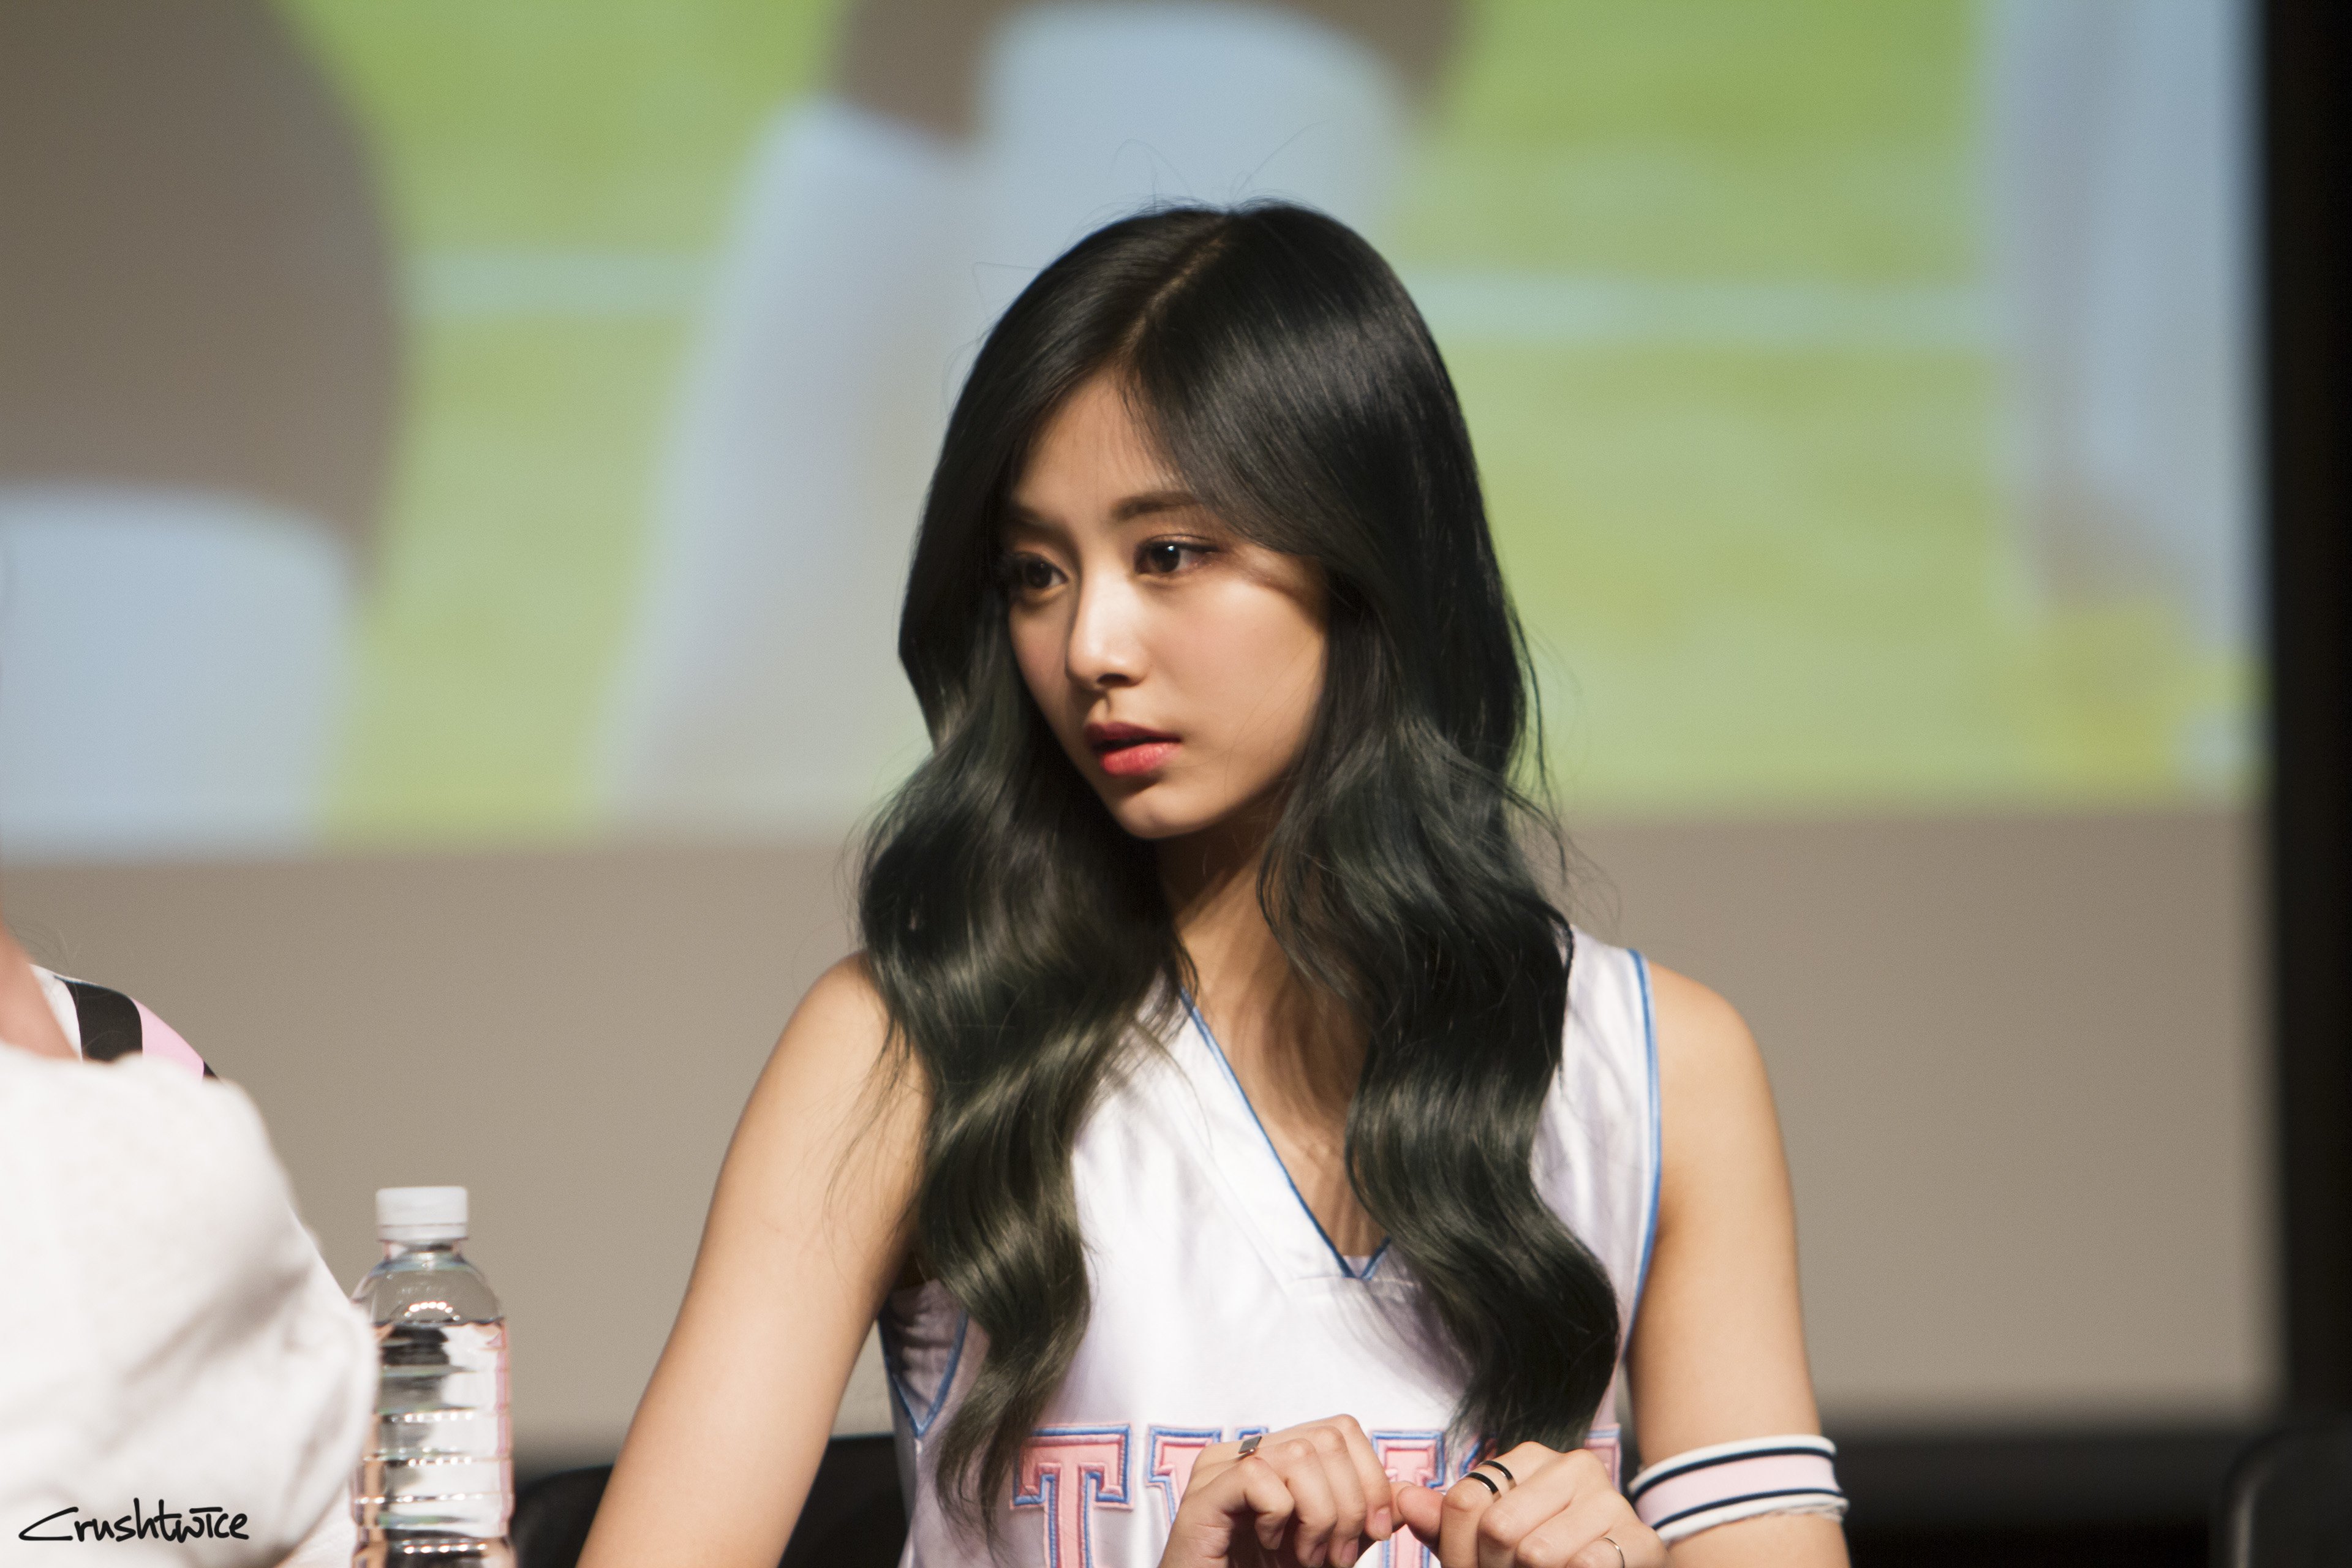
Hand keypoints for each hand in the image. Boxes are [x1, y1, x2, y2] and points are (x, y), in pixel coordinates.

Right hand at [1160, 1416, 1398, 1566]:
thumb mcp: (1330, 1548)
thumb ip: (1363, 1518)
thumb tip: (1407, 1491)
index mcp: (1274, 1455)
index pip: (1340, 1429)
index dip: (1370, 1477)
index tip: (1375, 1532)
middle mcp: (1244, 1451)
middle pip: (1326, 1439)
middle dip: (1349, 1505)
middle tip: (1336, 1557)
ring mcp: (1218, 1470)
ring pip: (1297, 1455)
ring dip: (1317, 1517)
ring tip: (1306, 1557)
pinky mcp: (1200, 1497)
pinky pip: (1257, 1479)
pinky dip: (1278, 1519)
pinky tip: (1269, 1547)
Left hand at [1392, 1443, 1665, 1567]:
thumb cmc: (1548, 1563)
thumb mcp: (1488, 1544)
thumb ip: (1447, 1522)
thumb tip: (1400, 1498)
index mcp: (1532, 1458)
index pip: (1464, 1501)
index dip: (1456, 1552)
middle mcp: (1574, 1466)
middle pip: (1497, 1527)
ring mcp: (1611, 1501)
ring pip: (1536, 1551)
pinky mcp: (1641, 1540)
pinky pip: (1585, 1565)